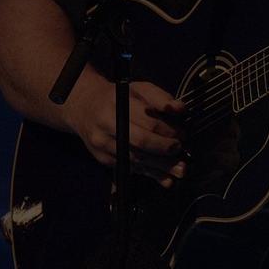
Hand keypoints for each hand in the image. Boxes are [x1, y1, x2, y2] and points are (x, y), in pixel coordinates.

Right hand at [64, 72, 186, 187]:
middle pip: (141, 142)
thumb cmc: (117, 98)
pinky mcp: (103, 159)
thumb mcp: (138, 89)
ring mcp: (103, 144)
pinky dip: (149, 174)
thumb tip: (180, 109)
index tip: (183, 134)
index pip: (148, 121)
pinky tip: (165, 179)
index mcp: (118, 104)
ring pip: (136, 159)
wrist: (85, 108)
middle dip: (165, 148)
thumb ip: (160, 97)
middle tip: (180, 150)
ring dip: (161, 167)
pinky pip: (129, 169)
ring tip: (180, 170)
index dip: (169, 130)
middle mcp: (108, 125)